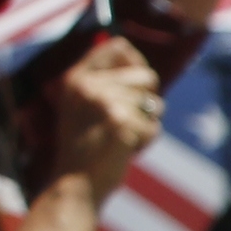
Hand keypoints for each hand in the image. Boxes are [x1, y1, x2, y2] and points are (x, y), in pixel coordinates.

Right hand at [47, 36, 164, 196]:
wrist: (76, 184)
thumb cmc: (85, 147)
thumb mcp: (82, 105)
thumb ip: (103, 81)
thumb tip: (136, 60)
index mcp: (77, 78)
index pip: (119, 46)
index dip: (136, 63)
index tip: (134, 84)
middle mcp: (89, 86)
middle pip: (147, 76)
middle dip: (147, 100)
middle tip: (124, 120)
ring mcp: (105, 104)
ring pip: (154, 103)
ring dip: (147, 122)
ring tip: (121, 136)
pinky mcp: (122, 125)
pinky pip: (155, 126)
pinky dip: (147, 140)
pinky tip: (125, 150)